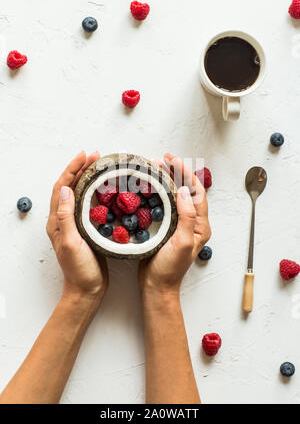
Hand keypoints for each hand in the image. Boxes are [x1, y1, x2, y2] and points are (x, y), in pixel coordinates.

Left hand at [46, 151, 107, 303]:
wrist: (88, 290)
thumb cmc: (80, 270)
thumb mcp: (72, 242)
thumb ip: (67, 216)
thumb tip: (64, 188)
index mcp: (57, 221)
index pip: (61, 187)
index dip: (72, 169)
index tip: (85, 155)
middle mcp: (64, 220)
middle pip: (69, 187)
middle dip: (80, 169)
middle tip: (95, 155)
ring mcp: (75, 224)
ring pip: (79, 194)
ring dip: (88, 178)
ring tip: (100, 166)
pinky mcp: (86, 229)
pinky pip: (89, 204)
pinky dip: (96, 192)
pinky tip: (107, 189)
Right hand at [139, 153, 210, 292]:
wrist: (156, 286)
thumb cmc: (169, 269)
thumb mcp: (181, 243)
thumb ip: (187, 217)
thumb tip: (184, 191)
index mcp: (200, 225)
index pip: (197, 192)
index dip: (186, 173)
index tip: (173, 160)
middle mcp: (192, 222)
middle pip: (187, 190)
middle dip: (177, 172)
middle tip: (162, 158)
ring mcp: (180, 224)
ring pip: (176, 195)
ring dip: (168, 179)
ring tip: (156, 167)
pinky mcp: (167, 227)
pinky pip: (166, 204)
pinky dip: (159, 191)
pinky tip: (149, 186)